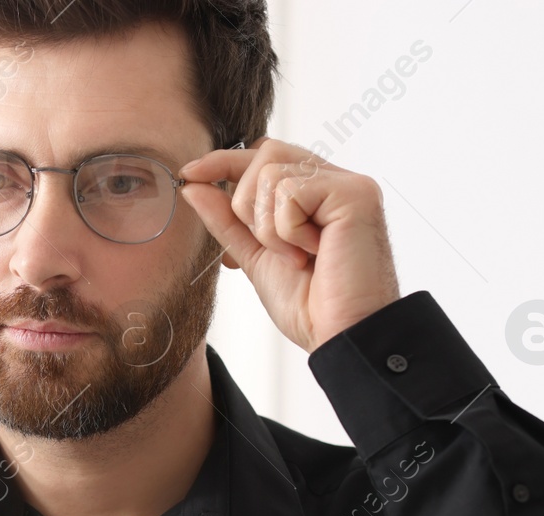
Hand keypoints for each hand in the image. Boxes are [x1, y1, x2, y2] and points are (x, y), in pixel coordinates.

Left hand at [178, 137, 400, 352]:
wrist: (339, 336)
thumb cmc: (309, 304)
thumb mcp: (255, 256)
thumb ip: (227, 220)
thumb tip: (193, 185)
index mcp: (315, 192)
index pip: (264, 155)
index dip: (224, 161)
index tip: (189, 175)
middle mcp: (334, 181)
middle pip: (266, 151)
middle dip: (245, 201)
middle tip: (266, 245)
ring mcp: (347, 185)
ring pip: (272, 171)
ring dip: (267, 226)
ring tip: (295, 258)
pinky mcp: (355, 194)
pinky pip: (291, 191)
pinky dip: (286, 231)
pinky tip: (310, 254)